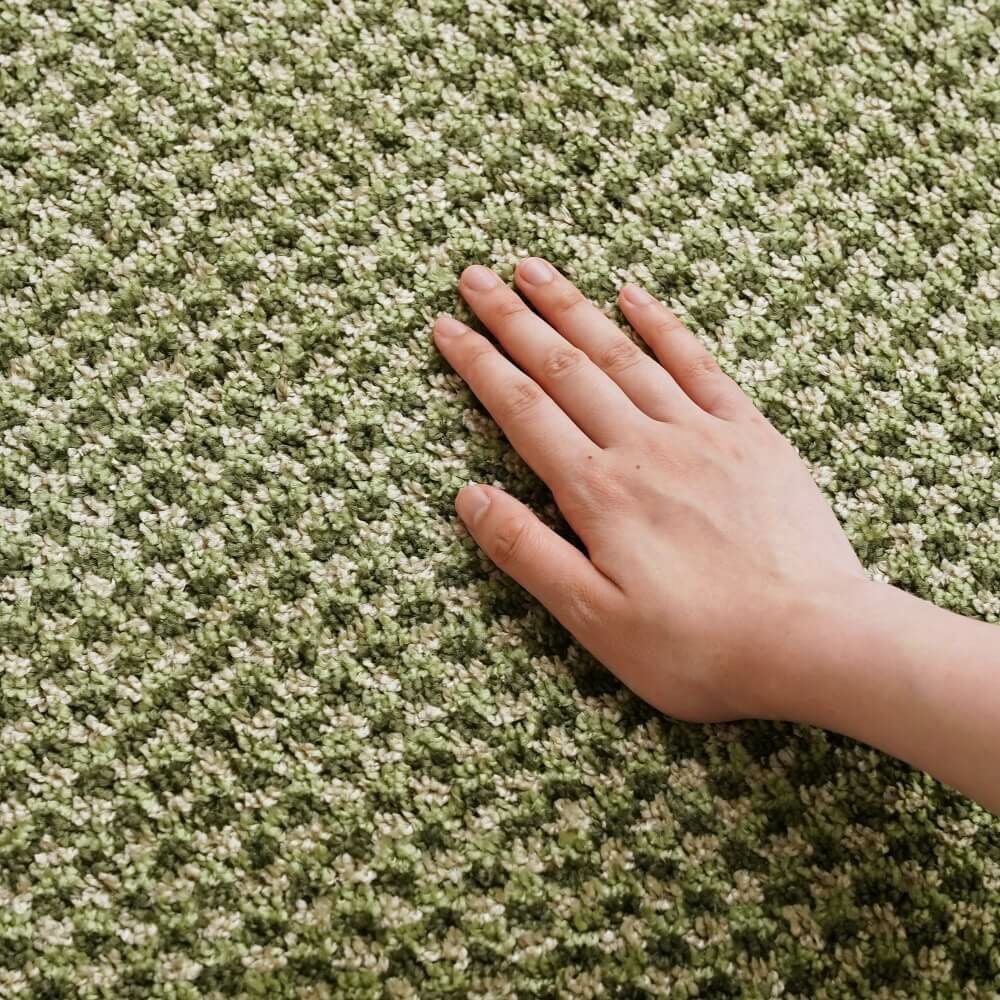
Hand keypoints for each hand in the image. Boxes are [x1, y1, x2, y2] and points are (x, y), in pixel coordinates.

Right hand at [433, 258, 869, 723]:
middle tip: (475, 276)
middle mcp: (642, 447)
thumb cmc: (698, 645)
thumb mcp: (594, 619)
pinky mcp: (750, 435)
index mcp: (598, 492)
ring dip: (574, 308)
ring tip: (534, 269)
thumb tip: (467, 497)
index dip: (479, 364)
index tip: (446, 326)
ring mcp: (700, 433)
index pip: (522, 411)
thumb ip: (527, 552)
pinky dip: (662, 327)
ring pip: (622, 355)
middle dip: (514, 319)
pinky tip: (633, 296)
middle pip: (564, 368)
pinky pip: (698, 365)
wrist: (813, 640)